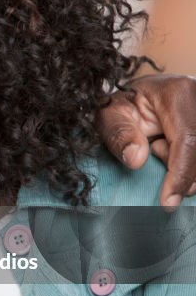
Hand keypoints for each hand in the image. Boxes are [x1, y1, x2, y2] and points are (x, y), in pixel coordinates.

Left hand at [98, 74, 195, 207]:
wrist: (141, 93)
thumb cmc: (124, 103)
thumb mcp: (109, 114)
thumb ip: (118, 134)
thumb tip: (136, 161)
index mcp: (179, 92)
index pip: (189, 140)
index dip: (181, 174)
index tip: (168, 203)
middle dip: (182, 173)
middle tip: (158, 168)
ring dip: (186, 167)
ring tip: (159, 147)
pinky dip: (190, 165)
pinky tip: (171, 150)